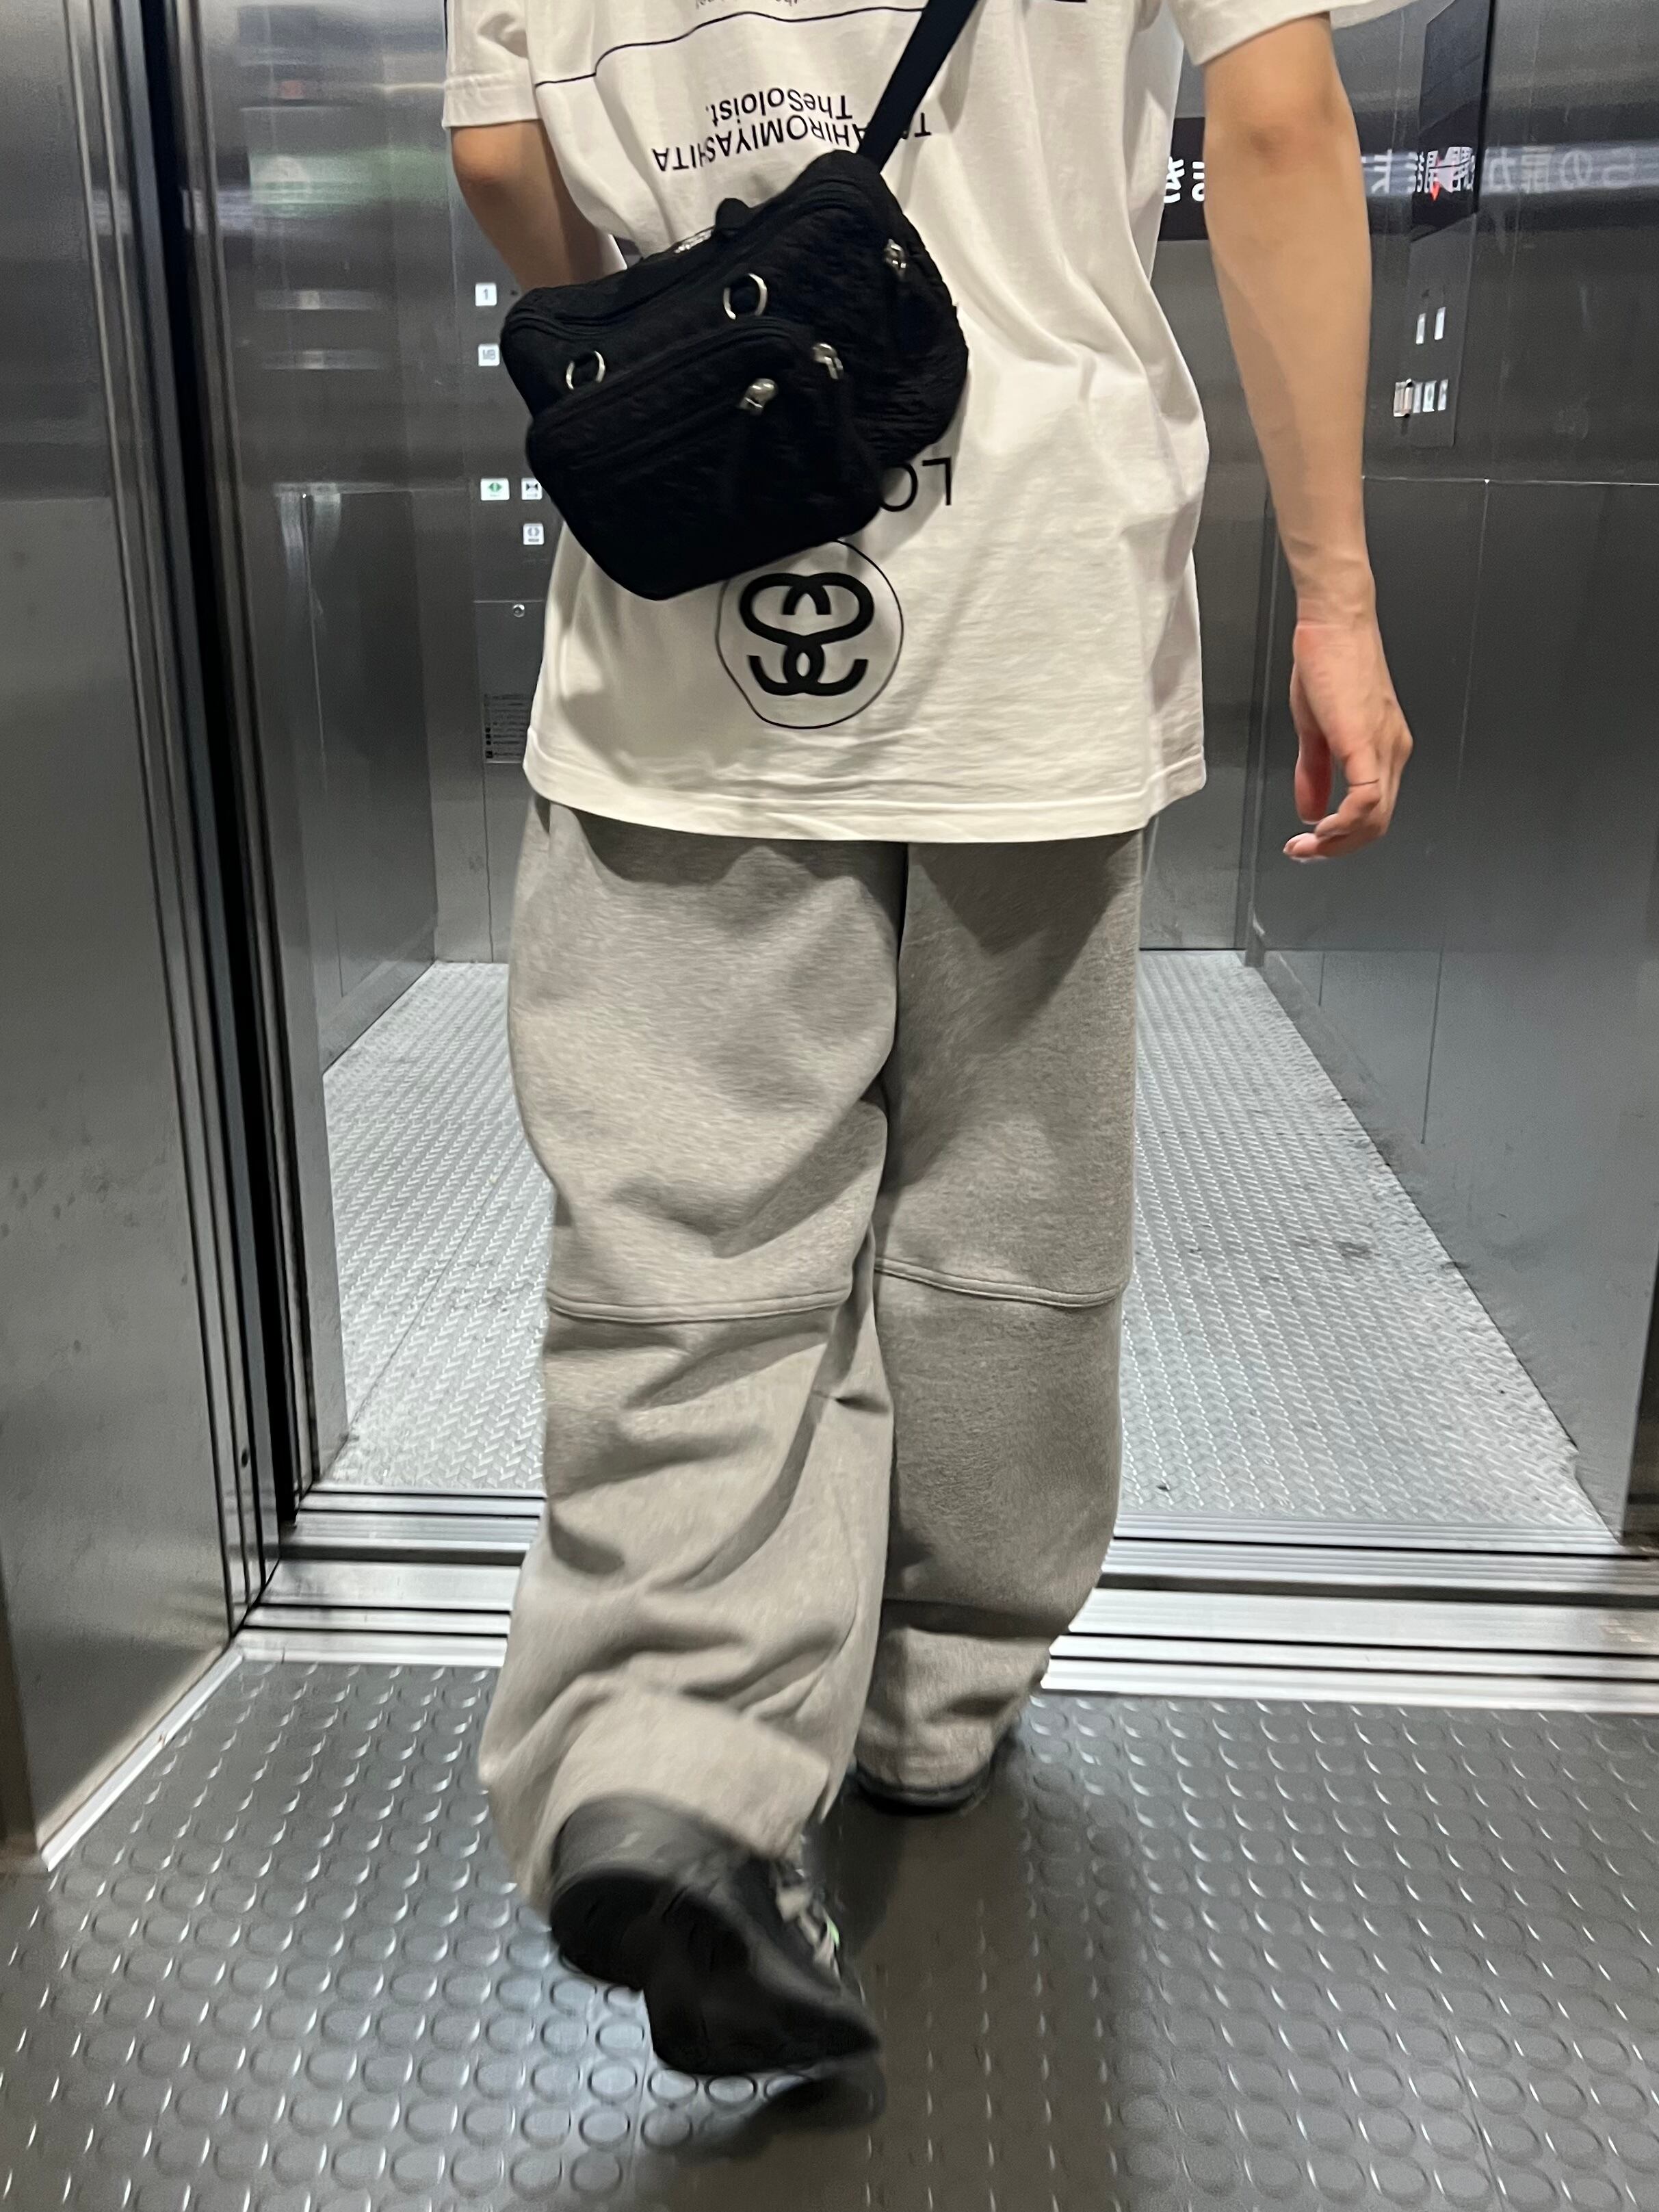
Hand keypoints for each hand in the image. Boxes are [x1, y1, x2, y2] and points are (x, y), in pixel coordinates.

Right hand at [1284, 614, 1413, 859]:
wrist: (1335, 623)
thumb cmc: (1329, 661)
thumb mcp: (1315, 728)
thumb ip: (1312, 773)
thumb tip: (1310, 810)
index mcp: (1383, 748)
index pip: (1373, 812)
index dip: (1341, 837)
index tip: (1308, 843)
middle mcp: (1391, 750)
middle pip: (1377, 824)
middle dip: (1337, 848)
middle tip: (1303, 852)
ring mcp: (1384, 747)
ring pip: (1375, 819)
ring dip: (1338, 842)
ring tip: (1305, 845)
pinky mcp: (1365, 742)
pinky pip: (1366, 800)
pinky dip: (1344, 823)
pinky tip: (1319, 827)